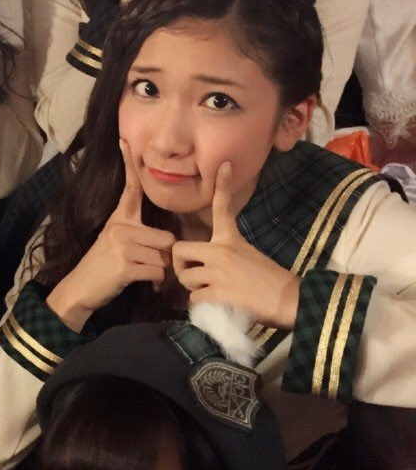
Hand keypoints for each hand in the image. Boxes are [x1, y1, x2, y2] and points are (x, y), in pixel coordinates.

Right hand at [46, 140, 175, 330]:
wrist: (81, 288)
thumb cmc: (103, 266)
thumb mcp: (114, 241)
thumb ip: (136, 233)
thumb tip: (168, 240)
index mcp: (119, 219)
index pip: (129, 188)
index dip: (128, 165)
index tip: (125, 141)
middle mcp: (121, 228)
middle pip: (167, 238)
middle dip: (164, 256)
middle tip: (149, 265)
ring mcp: (123, 246)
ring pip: (164, 258)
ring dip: (160, 272)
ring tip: (144, 275)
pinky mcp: (125, 265)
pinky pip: (158, 273)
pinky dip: (156, 283)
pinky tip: (145, 285)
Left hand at [171, 162, 298, 328]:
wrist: (289, 299)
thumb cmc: (270, 279)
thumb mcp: (248, 254)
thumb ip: (225, 253)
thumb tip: (204, 262)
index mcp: (230, 238)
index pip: (222, 207)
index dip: (221, 185)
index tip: (224, 165)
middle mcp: (221, 251)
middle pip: (179, 250)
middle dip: (180, 265)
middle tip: (192, 274)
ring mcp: (218, 271)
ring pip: (185, 278)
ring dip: (193, 288)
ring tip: (211, 292)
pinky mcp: (218, 292)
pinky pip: (193, 298)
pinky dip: (201, 304)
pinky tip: (216, 303)